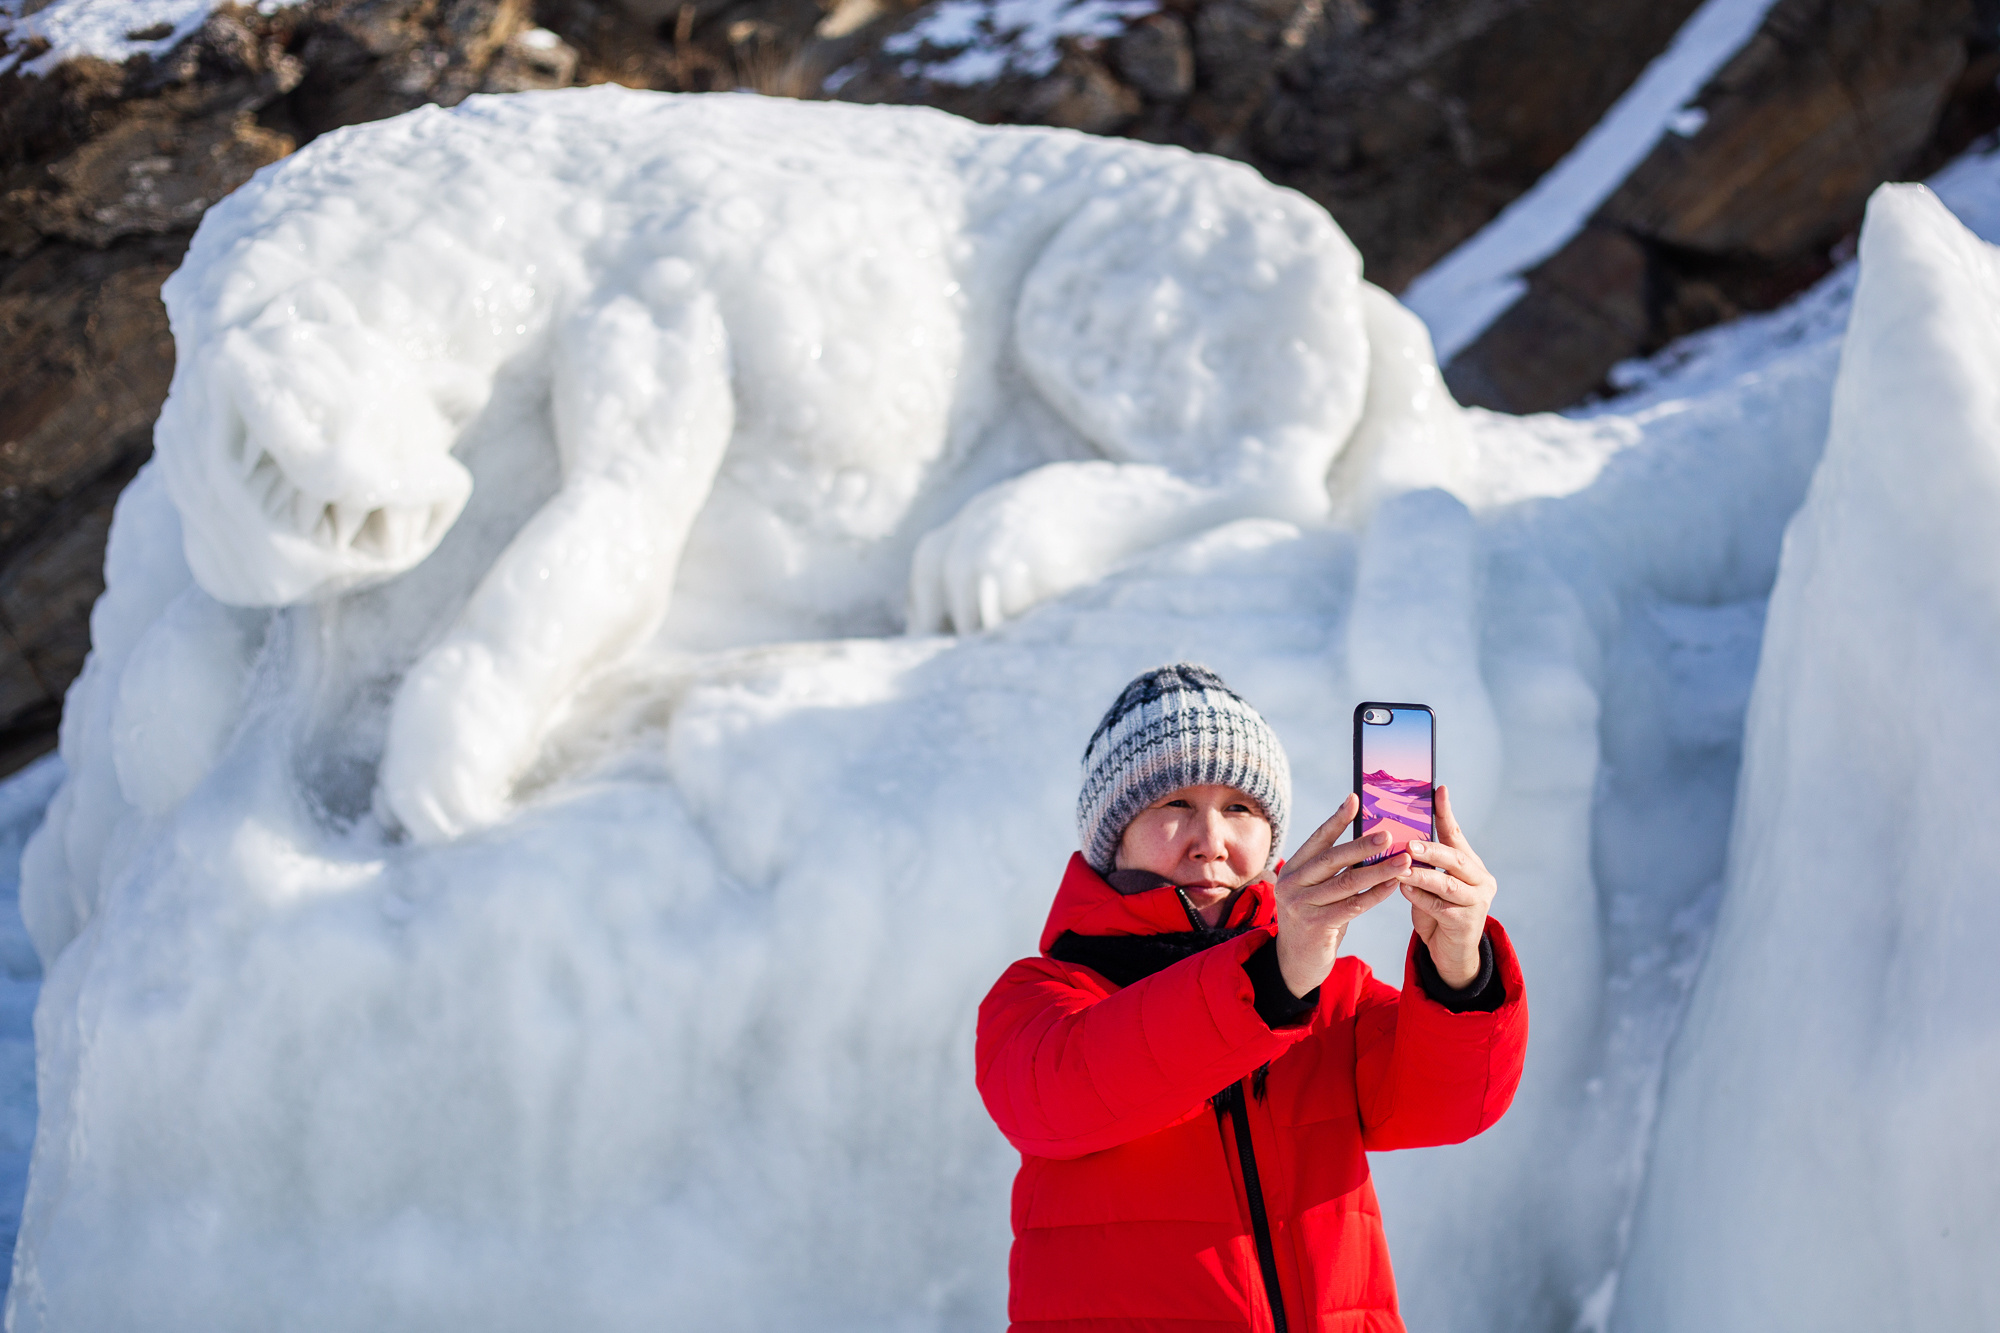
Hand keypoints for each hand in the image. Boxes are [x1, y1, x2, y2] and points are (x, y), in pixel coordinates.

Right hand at [1271, 794, 1406, 997]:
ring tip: (1403, 859)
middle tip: (1389, 833)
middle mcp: (1292, 884)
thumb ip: (1332, 871)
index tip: (1356, 800)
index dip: (1337, 820)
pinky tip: (1393, 885)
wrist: (1295, 962)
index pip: (1317, 840)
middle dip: (1363, 845)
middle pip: (1332, 859)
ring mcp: (1300, 906)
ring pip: (1347, 883)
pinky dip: (1375, 894)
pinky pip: (1352, 906)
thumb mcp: (1315, 891)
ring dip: (1379, 870)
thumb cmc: (1313, 919)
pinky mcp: (1315, 926)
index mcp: (1292, 869)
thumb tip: (1367, 841)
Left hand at [1397, 784, 1497, 988]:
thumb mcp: (1430, 884)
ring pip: (1447, 883)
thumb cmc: (1436, 912)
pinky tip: (1403, 890)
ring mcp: (1477, 902)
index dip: (1446, 813)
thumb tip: (1396, 838)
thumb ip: (1422, 863)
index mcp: (1470, 865)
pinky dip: (1419, 897)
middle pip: (1456, 858)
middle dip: (1431, 848)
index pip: (1456, 834)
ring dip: (1421, 874)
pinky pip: (1439, 907)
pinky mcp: (1466, 923)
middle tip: (1408, 843)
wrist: (1450, 954)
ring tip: (1400, 866)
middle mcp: (1480, 880)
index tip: (1438, 789)